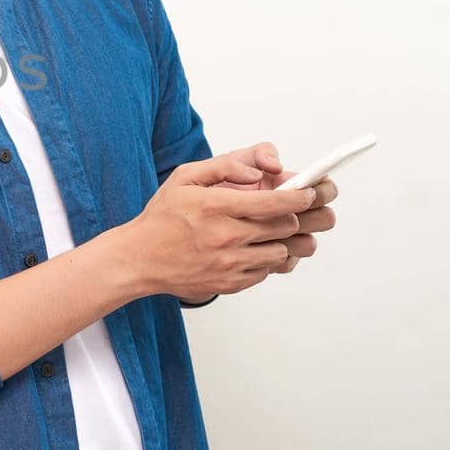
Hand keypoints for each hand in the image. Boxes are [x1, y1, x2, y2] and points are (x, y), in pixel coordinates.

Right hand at [129, 144, 319, 299]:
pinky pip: (266, 271)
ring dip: (283, 240)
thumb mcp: (184, 177)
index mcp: (217, 206)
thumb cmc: (163, 216)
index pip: (275, 202)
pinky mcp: (231, 283)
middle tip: (299, 210)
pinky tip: (252, 249)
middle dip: (299, 216)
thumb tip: (258, 173)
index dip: (301, 196)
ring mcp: (230, 264)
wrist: (140, 259)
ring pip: (282, 252)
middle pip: (286, 226)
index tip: (310, 192)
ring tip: (273, 231)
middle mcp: (226, 236)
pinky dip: (267, 259)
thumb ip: (224, 166)